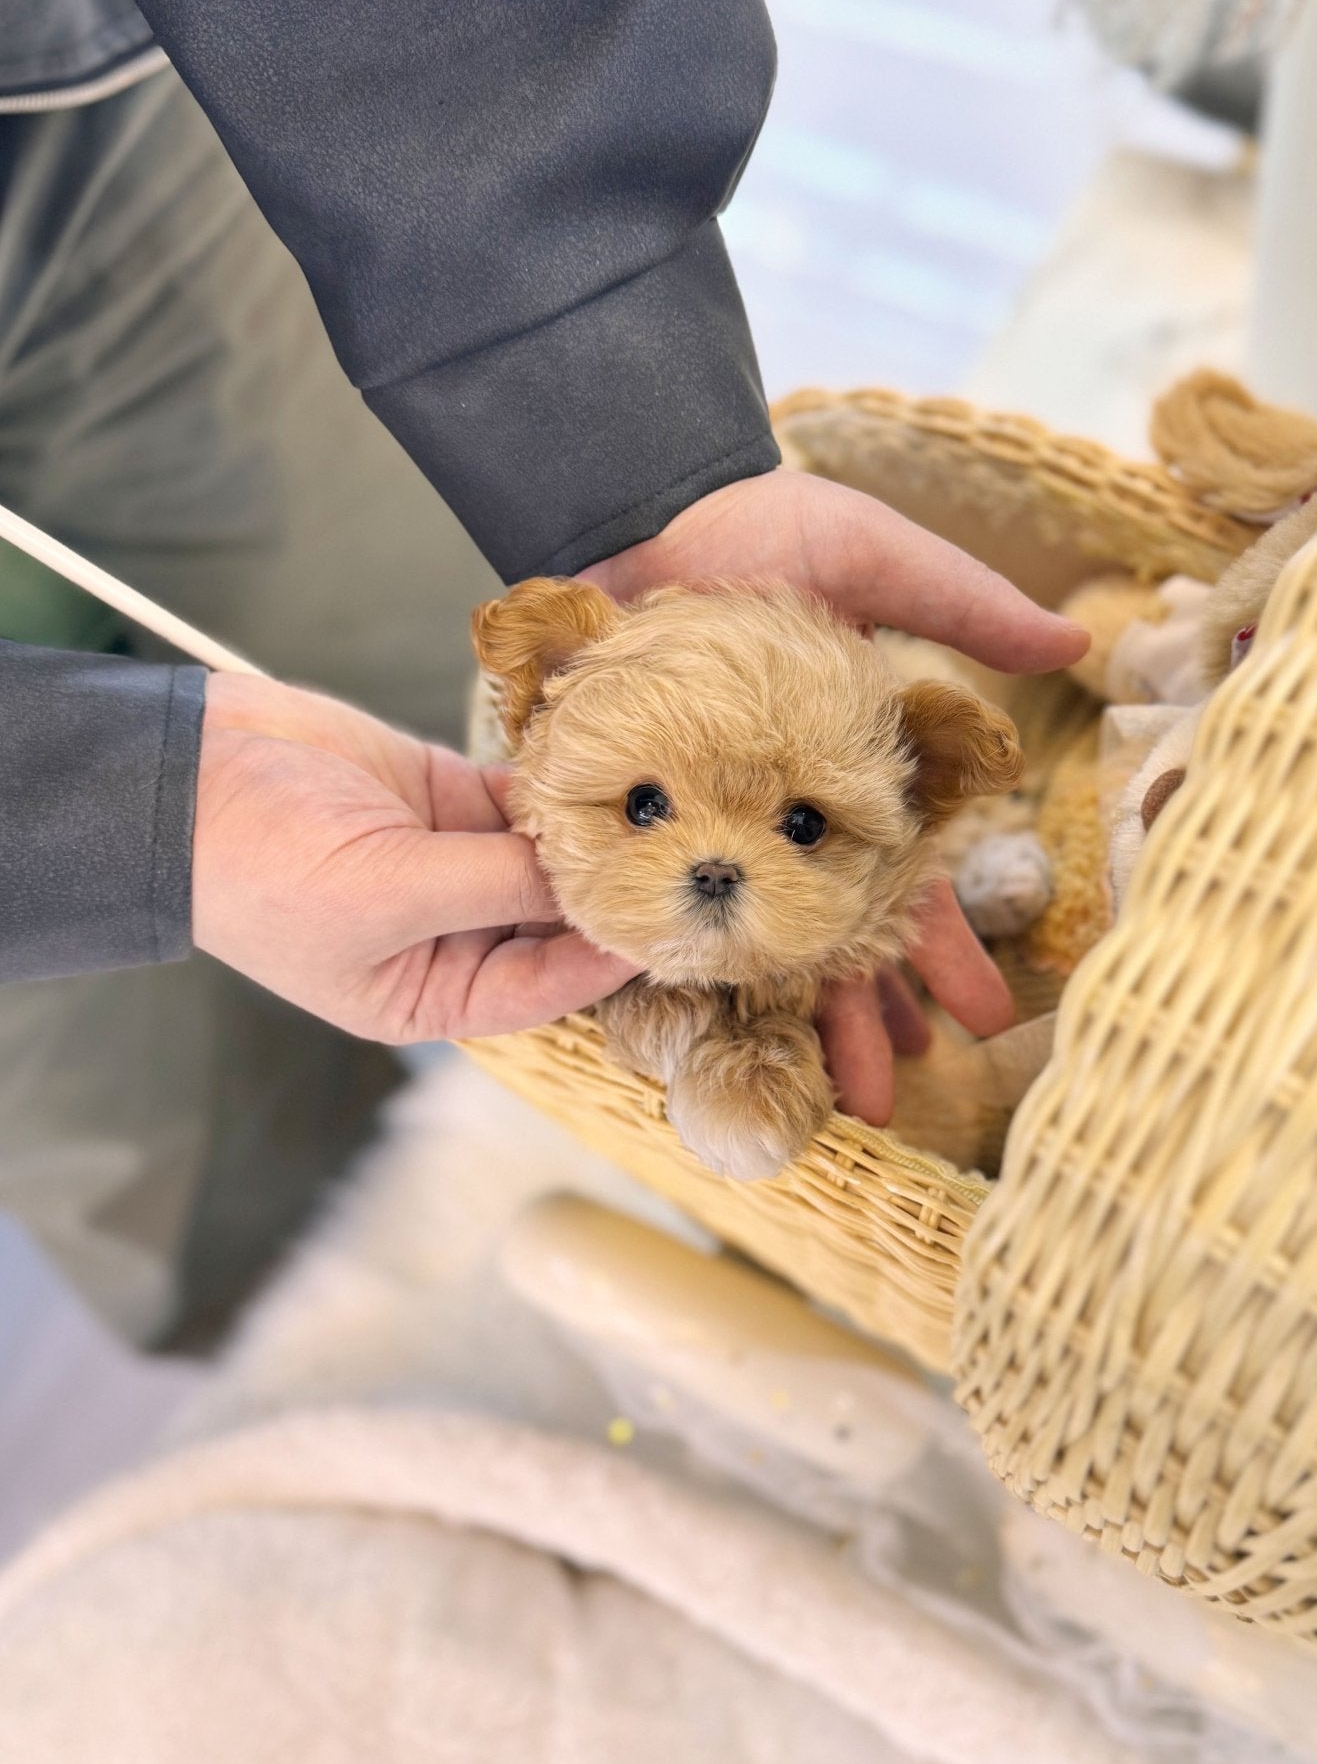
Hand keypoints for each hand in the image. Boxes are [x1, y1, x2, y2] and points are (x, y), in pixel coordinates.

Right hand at [193, 671, 634, 1042]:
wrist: (182, 771)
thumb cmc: (257, 864)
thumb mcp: (384, 891)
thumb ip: (495, 886)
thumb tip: (590, 884)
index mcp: (425, 994)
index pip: (542, 990)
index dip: (606, 961)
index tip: (669, 926)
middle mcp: (447, 936)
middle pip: (554, 925)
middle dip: (608, 896)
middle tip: (686, 863)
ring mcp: (450, 862)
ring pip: (545, 856)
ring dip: (591, 835)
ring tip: (660, 811)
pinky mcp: (446, 795)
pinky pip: (522, 797)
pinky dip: (559, 785)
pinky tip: (605, 769)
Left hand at [585, 469, 1086, 1120]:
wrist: (635, 506)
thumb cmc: (756, 529)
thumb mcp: (877, 559)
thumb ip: (965, 606)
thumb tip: (1071, 647)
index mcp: (845, 771)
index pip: (906, 880)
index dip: (944, 948)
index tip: (984, 1015)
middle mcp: (778, 811)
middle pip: (830, 932)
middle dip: (867, 1013)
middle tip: (891, 1092)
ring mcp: (706, 821)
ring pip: (751, 939)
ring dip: (785, 1018)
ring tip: (820, 1092)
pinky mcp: (635, 817)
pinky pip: (656, 908)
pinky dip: (675, 971)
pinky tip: (700, 1032)